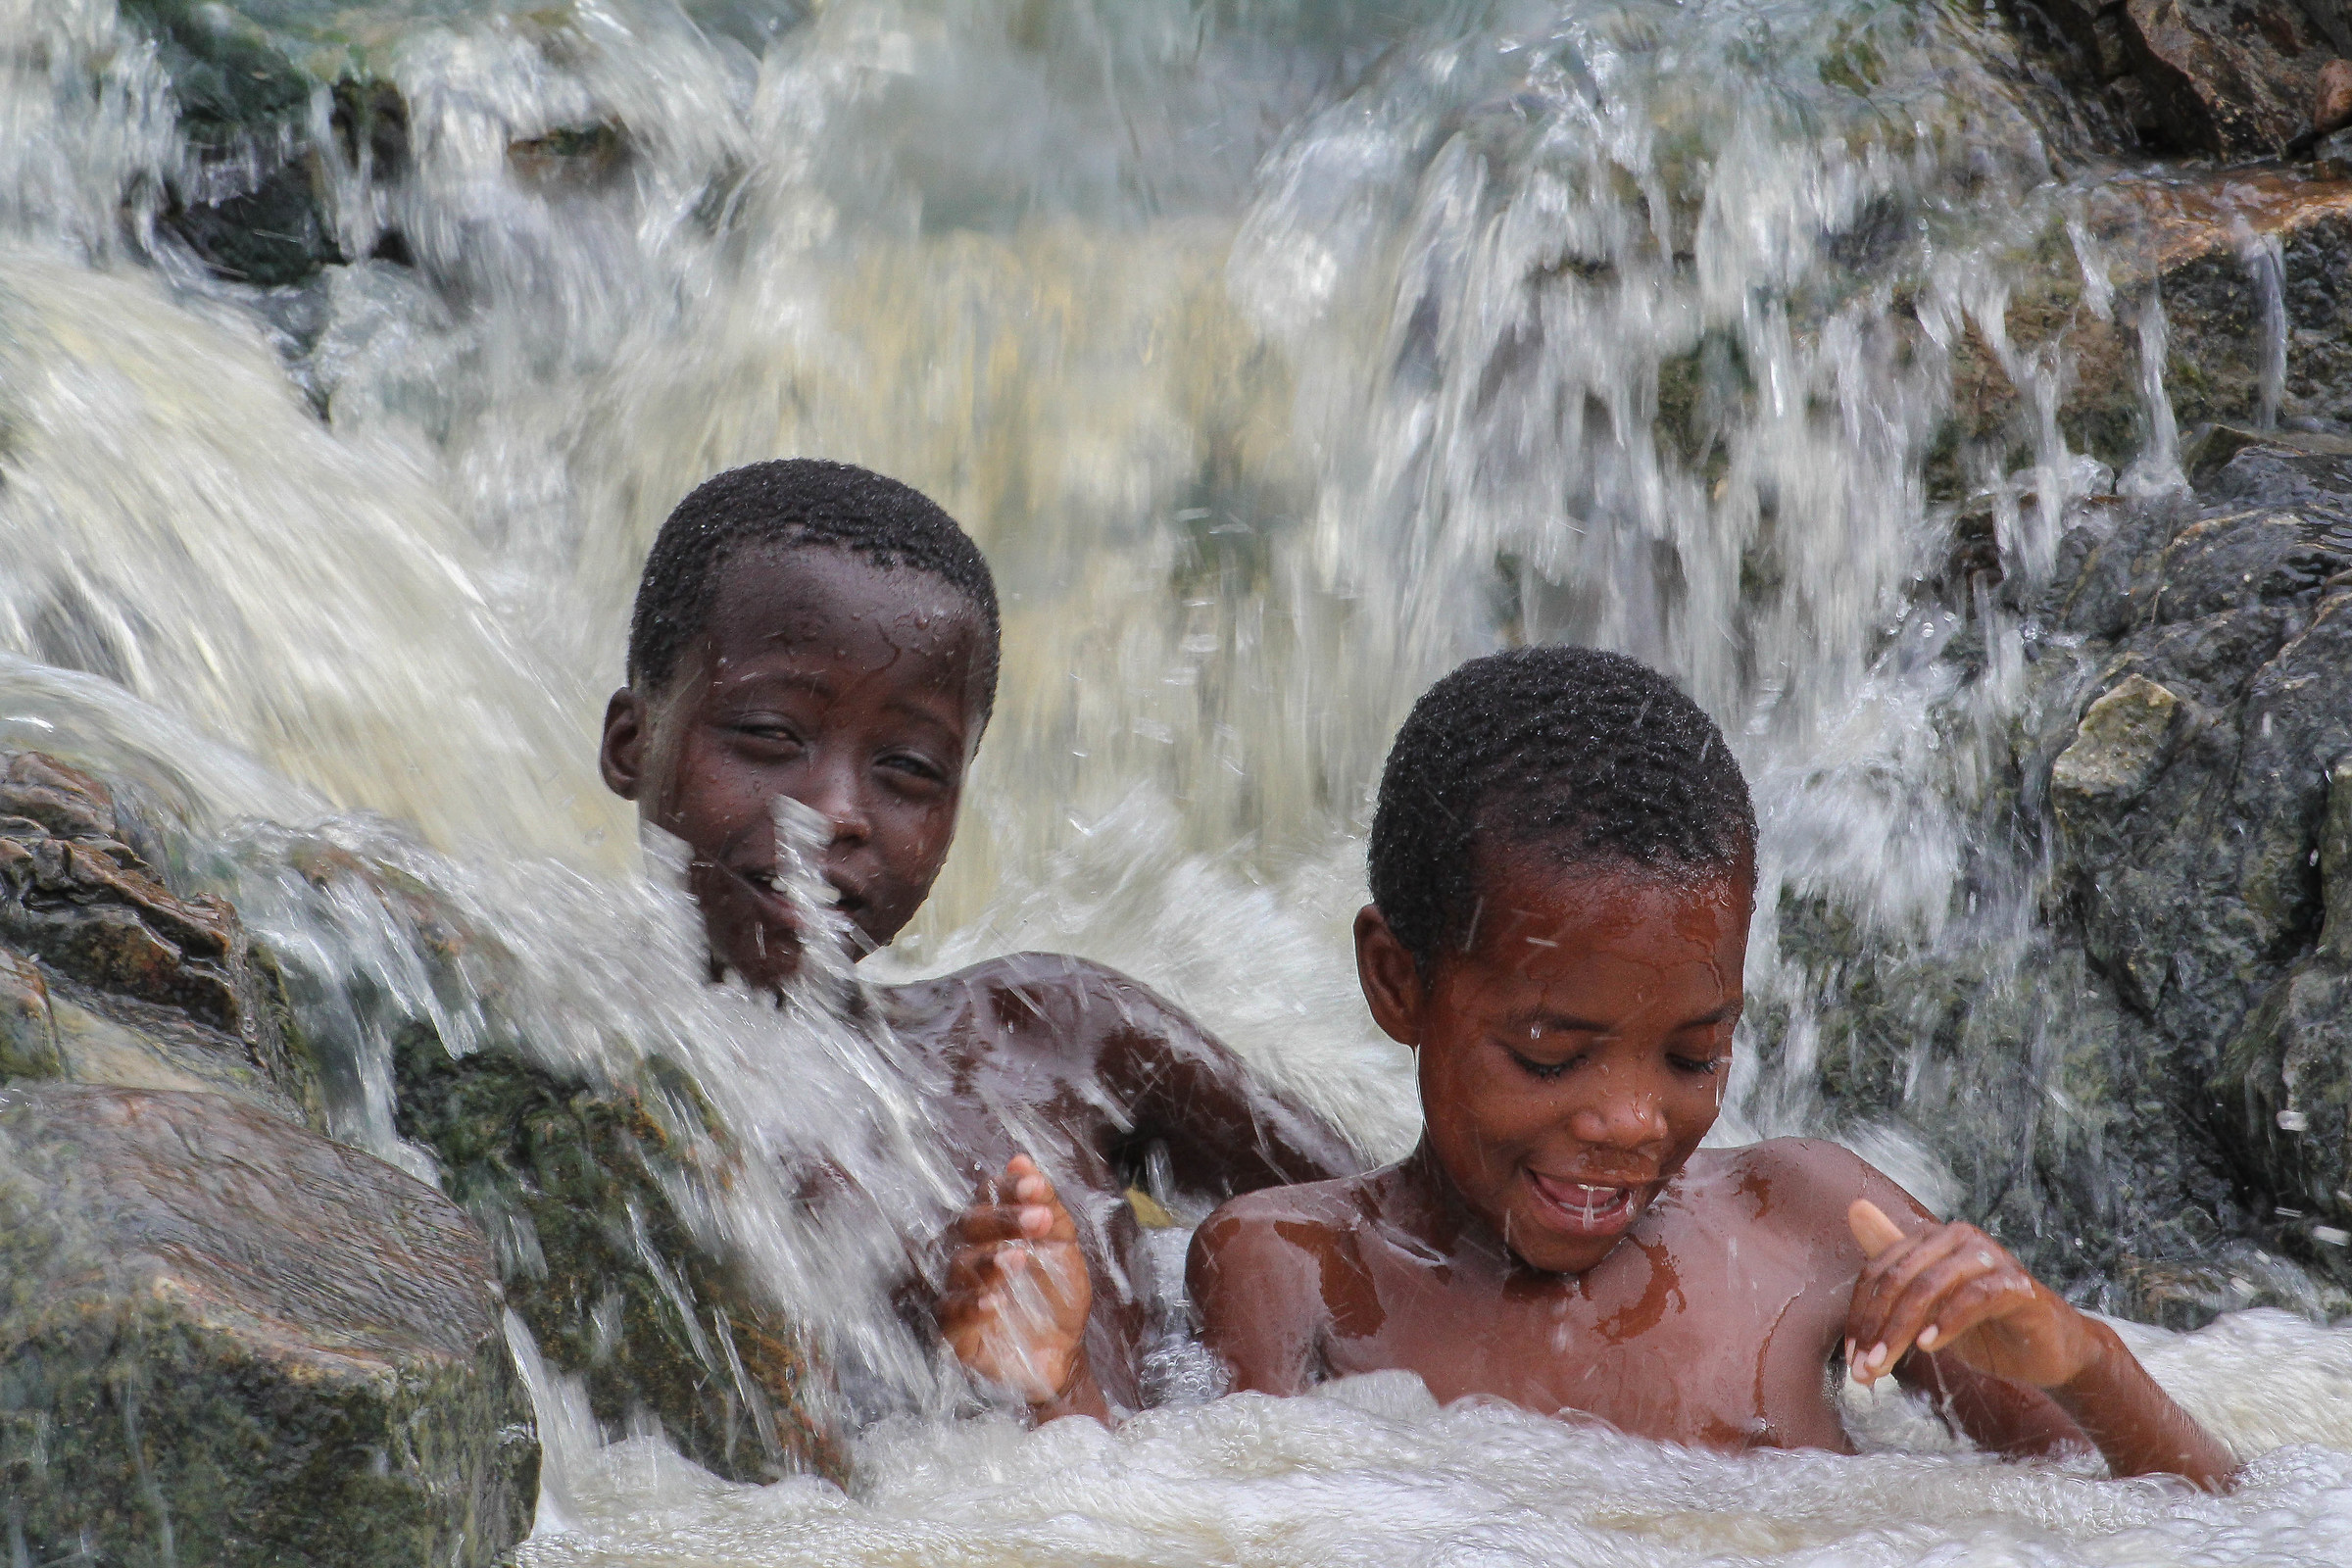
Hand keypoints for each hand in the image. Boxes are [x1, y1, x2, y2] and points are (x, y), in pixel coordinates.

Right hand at [939, 1155, 1092, 1404]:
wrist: (1064, 1354)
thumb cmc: (1059, 1296)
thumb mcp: (1064, 1248)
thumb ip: (1047, 1207)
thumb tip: (1022, 1160)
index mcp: (994, 1229)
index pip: (988, 1196)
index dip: (1008, 1188)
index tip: (1035, 1186)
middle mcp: (971, 1253)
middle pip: (969, 1225)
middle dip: (1003, 1219)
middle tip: (1038, 1221)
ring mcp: (960, 1290)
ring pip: (960, 1266)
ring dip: (989, 1261)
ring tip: (1018, 1259)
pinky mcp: (954, 1329)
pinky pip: (952, 1312)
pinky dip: (972, 1305)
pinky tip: (995, 1301)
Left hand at [1845, 1199, 2099, 1389]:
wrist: (2049, 1350)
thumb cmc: (1983, 1324)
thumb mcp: (1929, 1303)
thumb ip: (1892, 1264)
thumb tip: (1854, 1208)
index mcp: (1932, 1238)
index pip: (1878, 1272)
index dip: (1860, 1315)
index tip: (1851, 1358)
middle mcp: (1958, 1238)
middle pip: (1898, 1279)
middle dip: (1876, 1326)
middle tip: (1864, 1369)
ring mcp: (1990, 1258)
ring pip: (1929, 1287)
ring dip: (1901, 1330)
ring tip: (1886, 1363)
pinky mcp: (2017, 1285)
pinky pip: (1973, 1297)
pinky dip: (1946, 1321)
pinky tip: (1928, 1346)